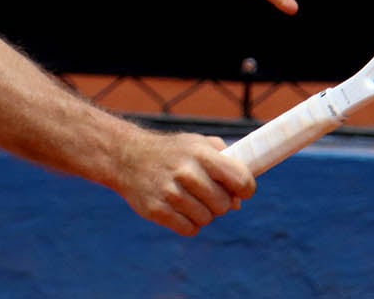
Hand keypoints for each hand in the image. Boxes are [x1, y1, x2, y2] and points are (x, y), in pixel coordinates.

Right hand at [114, 129, 255, 235]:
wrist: (127, 157)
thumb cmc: (171, 151)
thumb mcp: (197, 143)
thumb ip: (224, 161)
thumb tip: (239, 198)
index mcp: (201, 154)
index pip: (240, 179)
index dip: (246, 189)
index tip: (241, 191)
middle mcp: (187, 173)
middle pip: (224, 204)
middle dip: (221, 203)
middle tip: (209, 194)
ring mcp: (170, 193)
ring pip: (207, 219)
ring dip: (203, 213)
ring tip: (191, 200)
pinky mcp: (158, 210)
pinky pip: (189, 229)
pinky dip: (189, 223)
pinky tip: (180, 209)